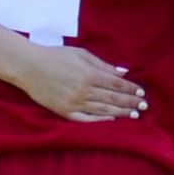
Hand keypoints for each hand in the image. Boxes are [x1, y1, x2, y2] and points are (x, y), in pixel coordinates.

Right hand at [6, 42, 148, 122]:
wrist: (28, 67)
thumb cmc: (56, 56)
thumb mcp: (81, 54)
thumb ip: (102, 65)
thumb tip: (123, 72)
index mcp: (89, 74)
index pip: (116, 84)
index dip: (131, 89)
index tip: (142, 92)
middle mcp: (83, 90)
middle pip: (113, 98)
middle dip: (130, 102)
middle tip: (144, 106)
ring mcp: (74, 103)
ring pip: (102, 110)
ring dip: (120, 112)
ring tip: (134, 115)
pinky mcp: (64, 111)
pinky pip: (86, 119)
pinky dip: (100, 120)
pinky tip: (111, 120)